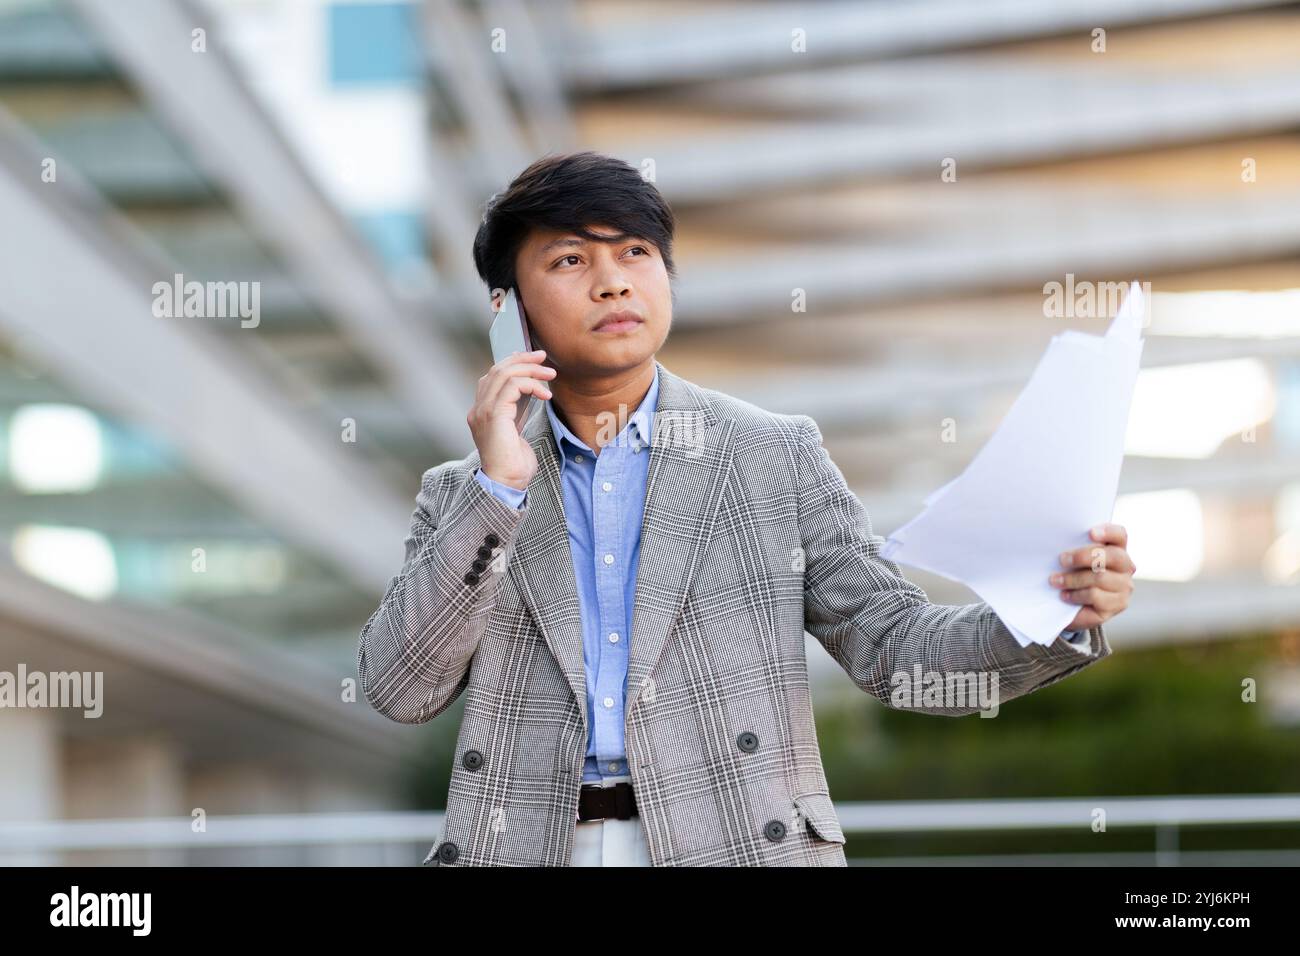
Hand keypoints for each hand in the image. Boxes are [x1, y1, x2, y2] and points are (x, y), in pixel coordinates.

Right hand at [468, 349, 555, 490]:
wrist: (506, 483)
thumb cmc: (514, 463)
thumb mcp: (516, 429)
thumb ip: (517, 409)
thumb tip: (532, 388)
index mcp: (482, 411)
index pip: (493, 376)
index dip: (512, 362)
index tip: (534, 359)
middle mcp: (478, 409)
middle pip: (497, 370)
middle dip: (522, 359)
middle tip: (543, 358)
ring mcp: (483, 411)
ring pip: (504, 374)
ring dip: (531, 370)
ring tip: (550, 375)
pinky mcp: (494, 415)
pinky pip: (512, 386)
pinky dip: (531, 385)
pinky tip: (545, 394)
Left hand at [1049, 523, 1135, 629]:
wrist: (1072, 608)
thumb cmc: (1072, 575)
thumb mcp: (1073, 560)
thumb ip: (1074, 548)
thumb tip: (1058, 543)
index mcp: (1116, 548)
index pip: (1120, 535)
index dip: (1108, 532)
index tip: (1090, 533)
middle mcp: (1125, 567)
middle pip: (1113, 555)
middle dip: (1084, 556)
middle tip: (1062, 560)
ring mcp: (1124, 587)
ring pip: (1100, 578)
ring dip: (1073, 579)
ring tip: (1055, 580)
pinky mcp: (1118, 605)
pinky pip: (1096, 596)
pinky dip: (1076, 595)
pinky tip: (1065, 595)